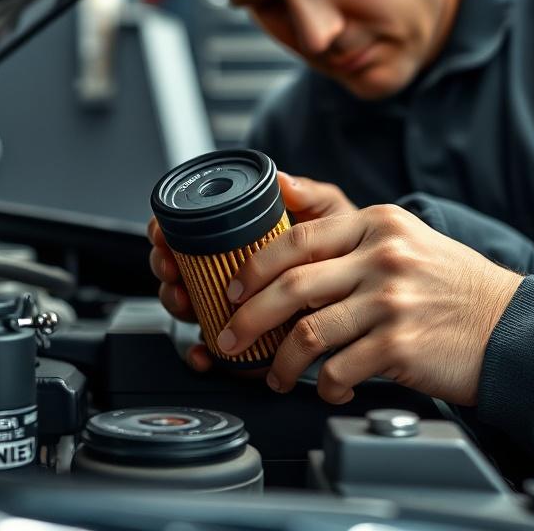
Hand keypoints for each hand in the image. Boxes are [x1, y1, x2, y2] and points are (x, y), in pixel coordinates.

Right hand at [147, 171, 356, 371]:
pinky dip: (200, 352)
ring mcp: (232, 306)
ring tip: (186, 301)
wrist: (369, 293)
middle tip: (172, 269)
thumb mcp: (331, 219)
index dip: (166, 231)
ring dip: (177, 305)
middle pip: (177, 268)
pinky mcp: (242, 341)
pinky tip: (203, 353)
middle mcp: (229, 271)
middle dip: (165, 268)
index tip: (163, 234)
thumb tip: (282, 179)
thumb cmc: (346, 252)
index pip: (188, 230)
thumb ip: (309, 197)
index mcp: (240, 239)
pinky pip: (211, 350)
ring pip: (186, 306)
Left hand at [215, 204, 521, 405]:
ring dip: (279, 363)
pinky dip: (322, 386)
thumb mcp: (402, 236)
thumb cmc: (450, 285)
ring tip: (274, 375)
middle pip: (291, 286)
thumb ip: (346, 226)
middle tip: (230, 338)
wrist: (511, 326)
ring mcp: (391, 300)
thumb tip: (283, 190)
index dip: (253, 268)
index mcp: (377, 224)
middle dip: (248, 318)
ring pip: (306, 334)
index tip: (232, 291)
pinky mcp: (399, 345)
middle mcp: (382, 256)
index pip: (297, 239)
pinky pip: (336, 370)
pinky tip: (326, 387)